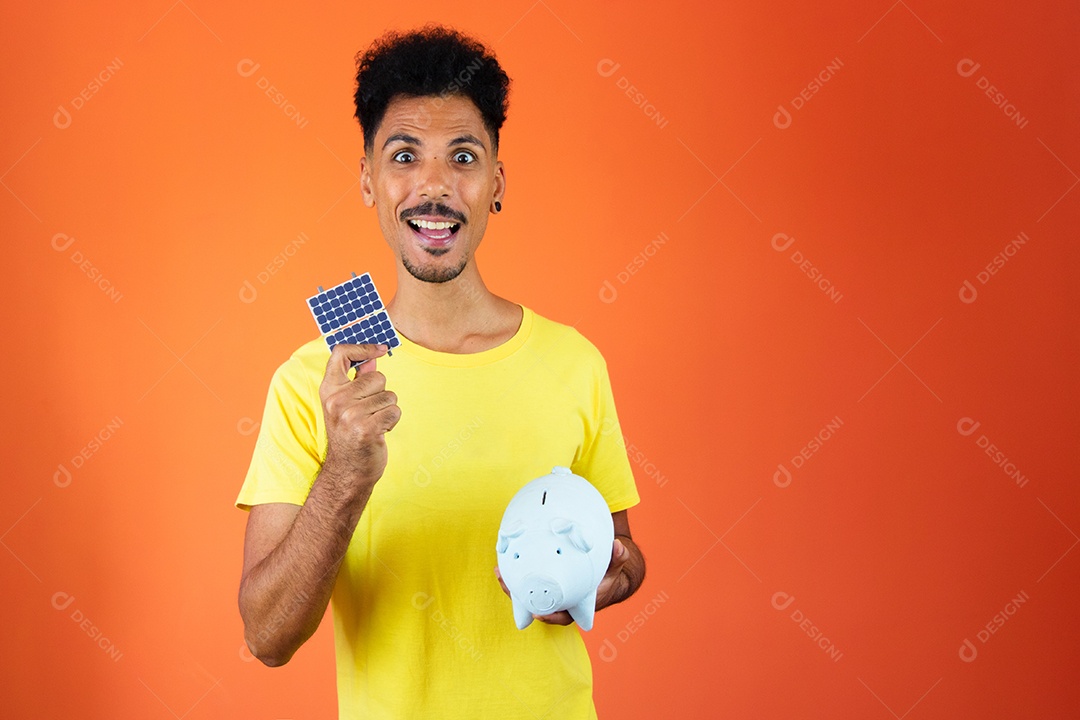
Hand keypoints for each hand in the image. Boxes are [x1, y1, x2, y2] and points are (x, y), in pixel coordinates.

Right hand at [319, 343, 400, 483]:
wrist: (348, 470)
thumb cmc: (350, 434)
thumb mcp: (346, 404)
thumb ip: (358, 381)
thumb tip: (372, 358)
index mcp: (328, 390)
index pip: (340, 353)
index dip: (363, 347)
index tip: (380, 350)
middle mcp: (336, 400)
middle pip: (378, 377)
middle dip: (380, 394)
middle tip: (368, 413)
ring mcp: (350, 415)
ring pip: (389, 396)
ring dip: (386, 410)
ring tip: (372, 424)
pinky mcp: (366, 429)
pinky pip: (394, 411)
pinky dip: (392, 421)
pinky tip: (379, 432)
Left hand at [492, 538, 629, 626]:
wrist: (600, 575)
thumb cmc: (606, 575)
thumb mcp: (613, 568)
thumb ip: (617, 559)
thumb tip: (618, 547)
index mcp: (577, 604)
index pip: (563, 616)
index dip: (551, 617)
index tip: (539, 615)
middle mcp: (561, 602)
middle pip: (539, 607)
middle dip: (522, 601)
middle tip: (510, 588)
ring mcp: (549, 594)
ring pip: (528, 596)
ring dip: (513, 587)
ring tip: (501, 572)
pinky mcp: (541, 584)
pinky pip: (526, 584)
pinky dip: (515, 577)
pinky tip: (503, 563)